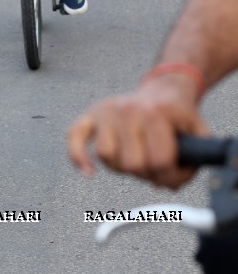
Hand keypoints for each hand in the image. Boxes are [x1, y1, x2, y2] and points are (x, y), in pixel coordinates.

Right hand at [66, 76, 207, 189]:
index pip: (159, 161)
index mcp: (156, 113)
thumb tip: (171, 183)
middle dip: (146, 173)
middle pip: (132, 163)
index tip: (174, 175)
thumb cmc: (177, 115)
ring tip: (135, 162)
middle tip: (155, 168)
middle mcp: (127, 110)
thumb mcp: (198, 131)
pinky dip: (78, 157)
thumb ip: (195, 158)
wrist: (163, 90)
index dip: (170, 176)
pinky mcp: (89, 115)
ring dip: (121, 168)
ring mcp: (106, 112)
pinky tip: (88, 171)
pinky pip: (74, 138)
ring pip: (106, 156)